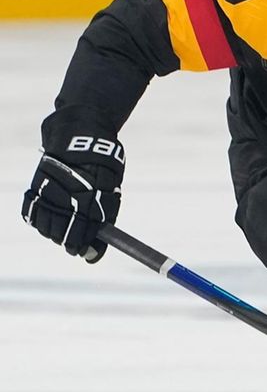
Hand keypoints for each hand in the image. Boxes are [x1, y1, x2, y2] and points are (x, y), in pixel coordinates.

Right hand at [21, 127, 124, 261]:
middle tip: (73, 244)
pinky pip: (32, 210)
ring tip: (61, 231)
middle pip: (61, 232)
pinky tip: (47, 219)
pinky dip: (38, 219)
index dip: (83, 246)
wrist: (80, 136)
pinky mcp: (37, 183)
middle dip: (68, 241)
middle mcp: (69, 194)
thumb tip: (93, 255)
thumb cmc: (101, 168)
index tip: (83, 253)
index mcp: (92, 196)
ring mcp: (50, 189)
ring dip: (53, 232)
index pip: (84, 231)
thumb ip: (103, 221)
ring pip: (45, 225)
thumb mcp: (110, 192)